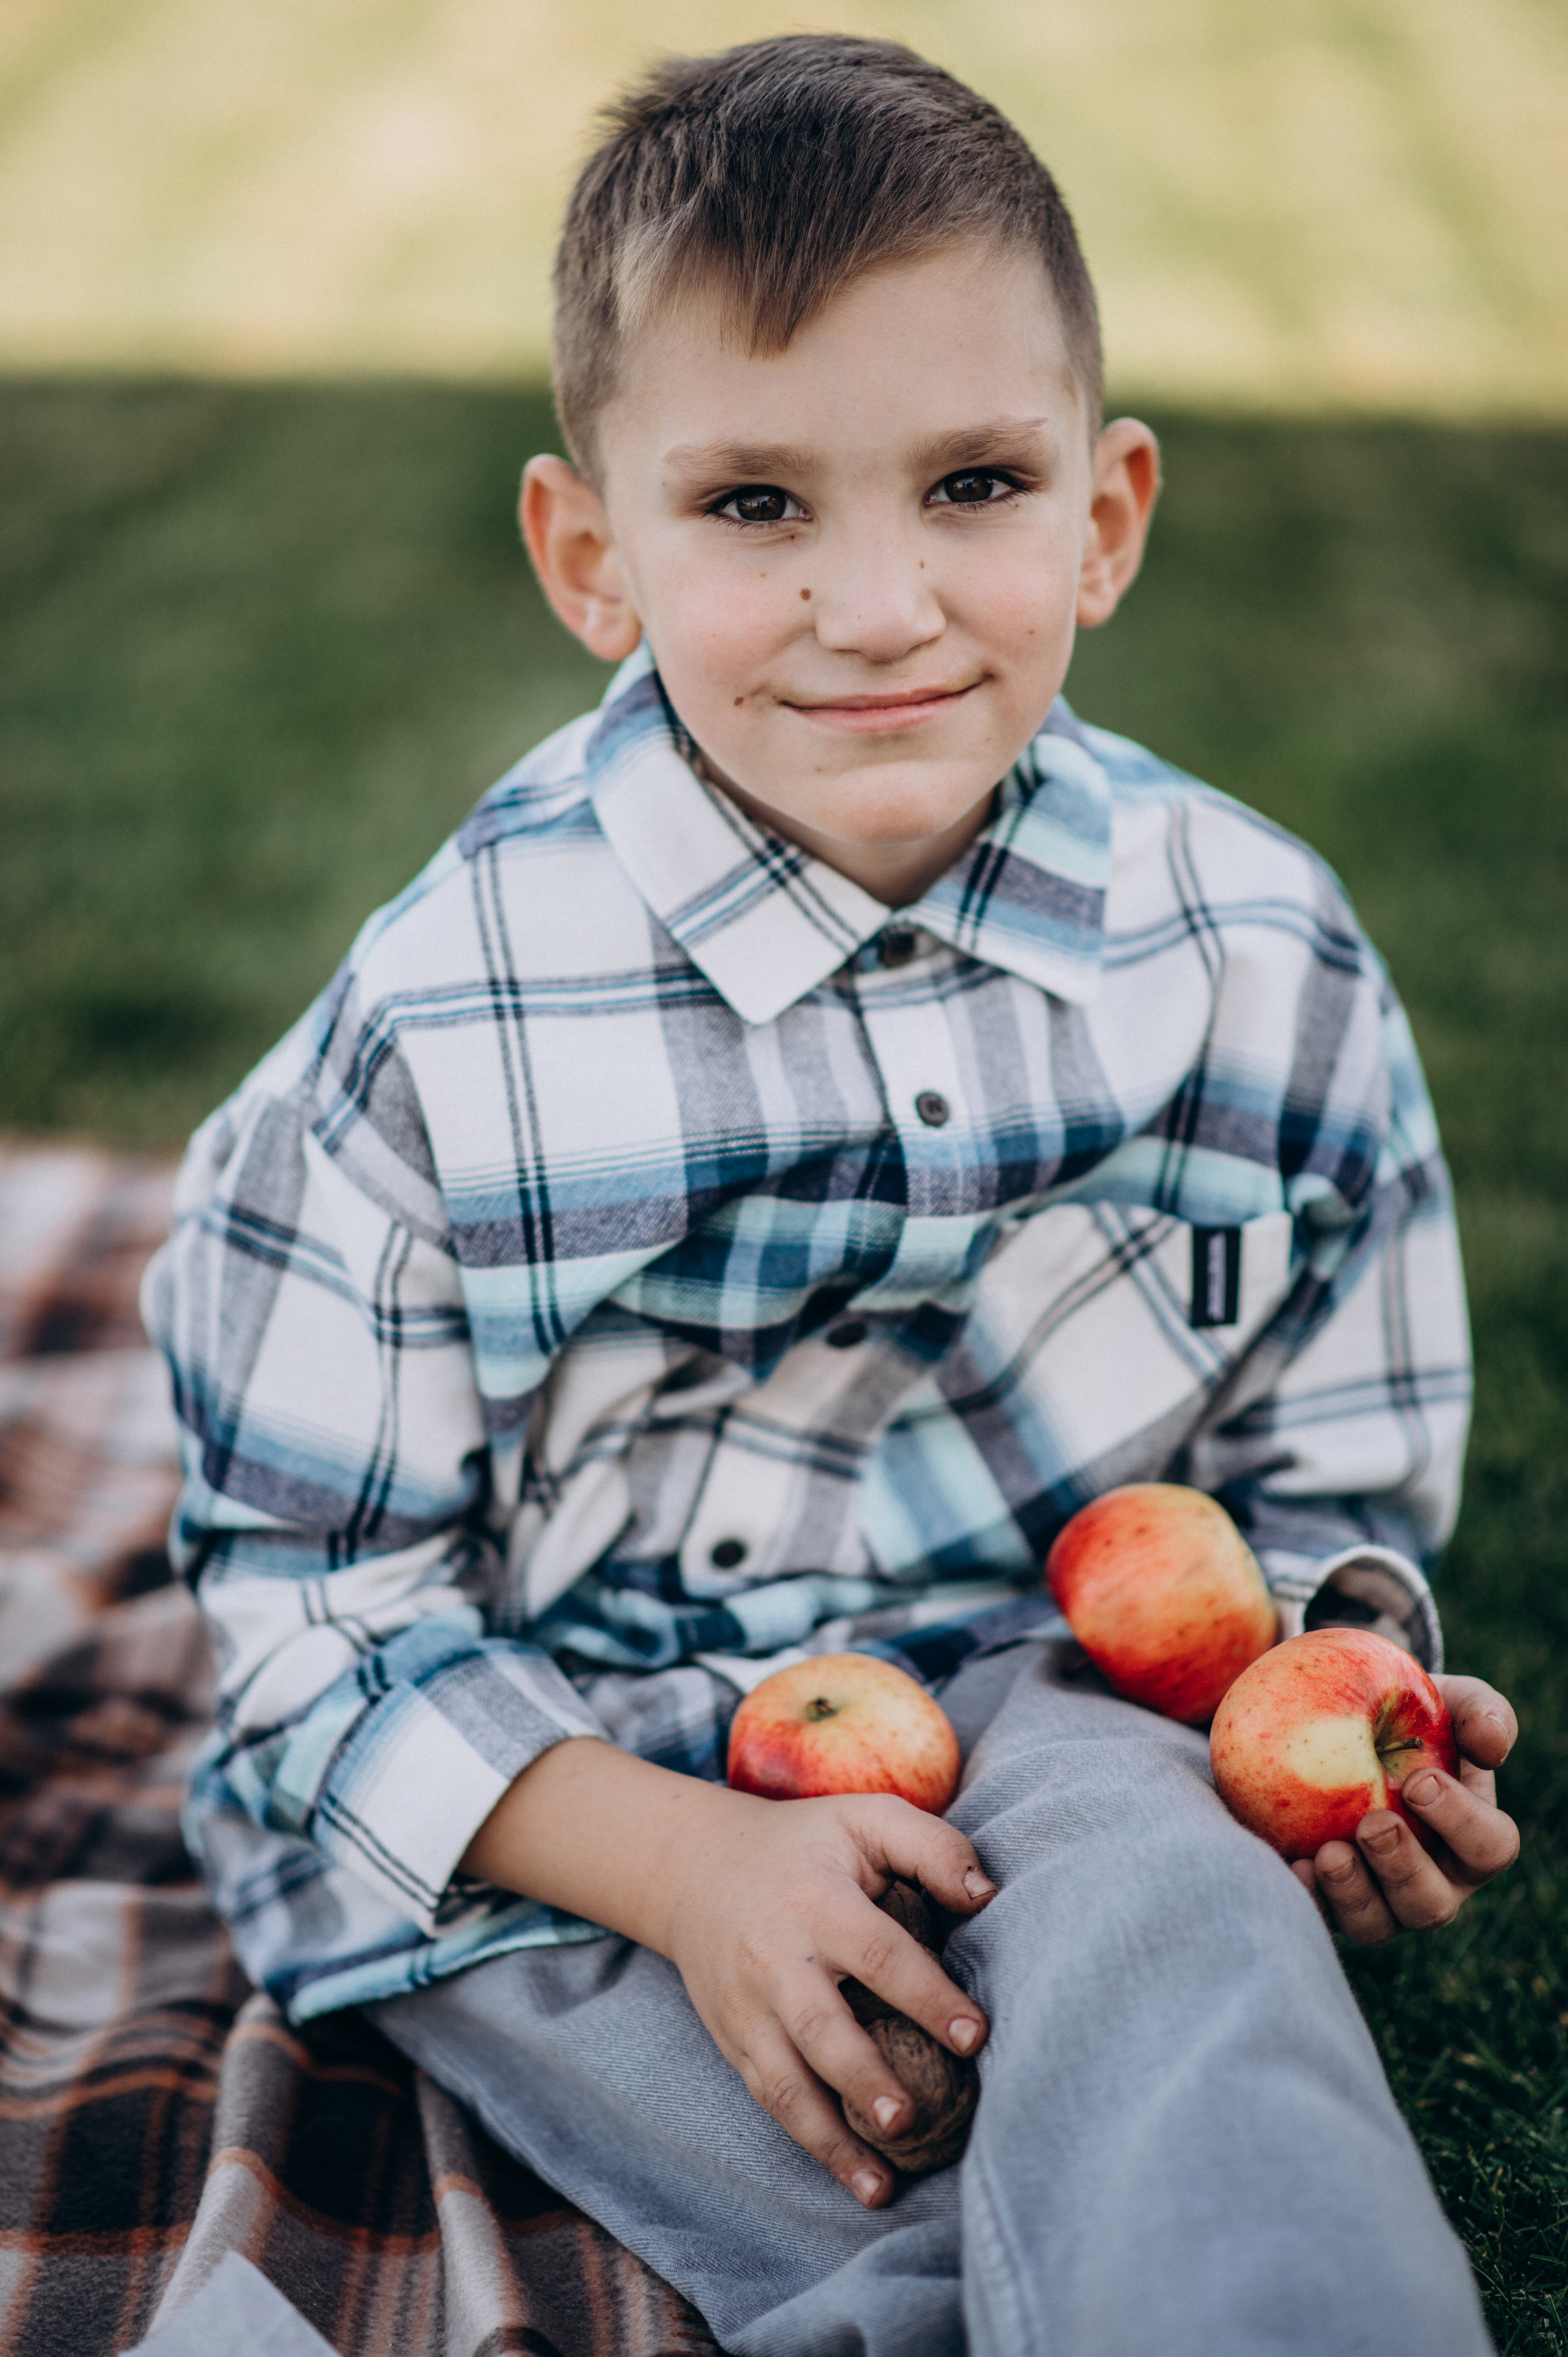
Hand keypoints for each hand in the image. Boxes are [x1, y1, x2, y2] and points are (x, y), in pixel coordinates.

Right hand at [658, 1788, 993, 2207]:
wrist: (696, 1866)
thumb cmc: (805, 1845)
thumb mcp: (865, 1819)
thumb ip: (931, 1846)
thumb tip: (987, 1896)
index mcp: (818, 1901)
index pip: (877, 1953)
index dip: (927, 1995)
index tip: (975, 2035)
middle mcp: (777, 1959)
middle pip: (820, 2026)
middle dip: (863, 2076)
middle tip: (910, 2119)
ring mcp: (749, 2007)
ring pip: (785, 2080)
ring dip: (832, 2138)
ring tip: (881, 2186)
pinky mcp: (735, 2041)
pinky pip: (770, 2098)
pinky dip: (811, 2141)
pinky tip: (855, 2177)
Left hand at [1291, 1674, 1519, 1941]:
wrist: (1337, 1725)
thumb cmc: (1410, 1716)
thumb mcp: (1447, 1700)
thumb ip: (1480, 1711)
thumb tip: (1492, 1745)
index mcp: (1473, 1840)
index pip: (1489, 1846)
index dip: (1460, 1821)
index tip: (1419, 1781)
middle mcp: (1433, 1883)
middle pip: (1431, 1902)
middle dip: (1402, 1867)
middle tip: (1372, 1824)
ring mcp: (1379, 1901)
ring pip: (1376, 1923)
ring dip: (1353, 1892)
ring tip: (1328, 1854)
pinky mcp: (1329, 1902)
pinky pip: (1320, 1917)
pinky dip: (1308, 1897)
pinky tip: (1292, 1867)